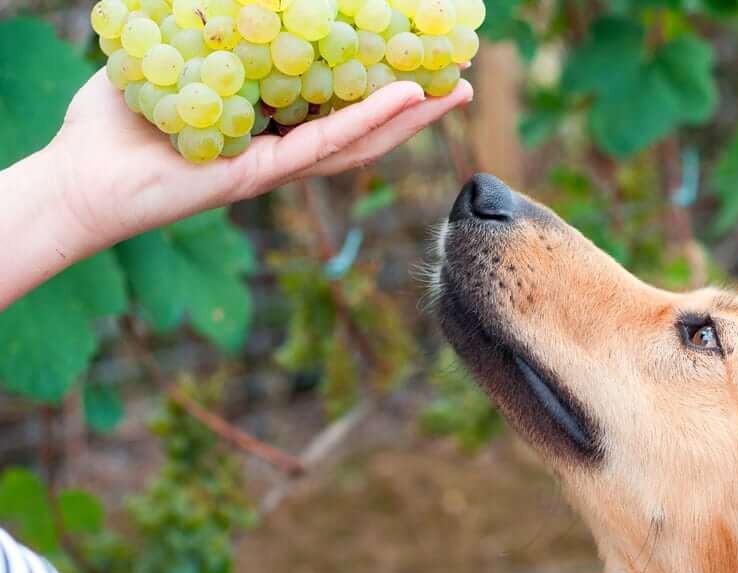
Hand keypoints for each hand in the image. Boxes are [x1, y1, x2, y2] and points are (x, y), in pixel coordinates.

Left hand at [49, 69, 472, 257]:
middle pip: (361, 126)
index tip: (412, 54)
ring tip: (454, 90)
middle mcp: (280, 147)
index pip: (333, 101)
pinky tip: (407, 98)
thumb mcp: (169, 55)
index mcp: (266, 122)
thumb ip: (204, 31)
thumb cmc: (115, 123)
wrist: (81, 177)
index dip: (376, 81)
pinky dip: (368, 122)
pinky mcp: (261, 175)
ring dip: (410, 118)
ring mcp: (275, 164)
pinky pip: (324, 145)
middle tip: (457, 77)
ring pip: (357, 142)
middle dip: (413, 105)